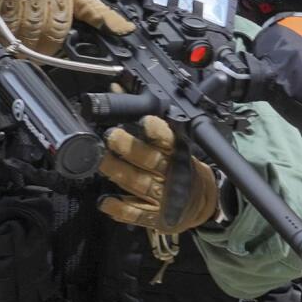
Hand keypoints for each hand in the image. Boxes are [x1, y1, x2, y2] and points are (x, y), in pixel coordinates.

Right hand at [0, 0, 132, 55]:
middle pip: (60, 25)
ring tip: (21, 50)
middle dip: (49, 46)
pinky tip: (5, 37)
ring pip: (37, 26)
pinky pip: (13, 20)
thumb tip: (88, 40)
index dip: (108, 19)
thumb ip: (67, 17)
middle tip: (40, 57)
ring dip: (27, 44)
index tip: (125, 31)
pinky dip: (8, 34)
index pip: (92, 5)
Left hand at [97, 115, 220, 234]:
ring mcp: (163, 196)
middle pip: (150, 159)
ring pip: (139, 183)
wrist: (200, 202)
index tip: (145, 121)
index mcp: (176, 153)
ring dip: (119, 172)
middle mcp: (171, 174)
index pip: (168, 139)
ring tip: (101, 162)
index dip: (158, 131)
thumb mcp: (171, 142)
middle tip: (112, 137)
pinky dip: (120, 209)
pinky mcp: (155, 215)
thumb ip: (140, 116)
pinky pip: (136, 213)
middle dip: (131, 148)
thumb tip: (116, 85)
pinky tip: (106, 202)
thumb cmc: (179, 167)